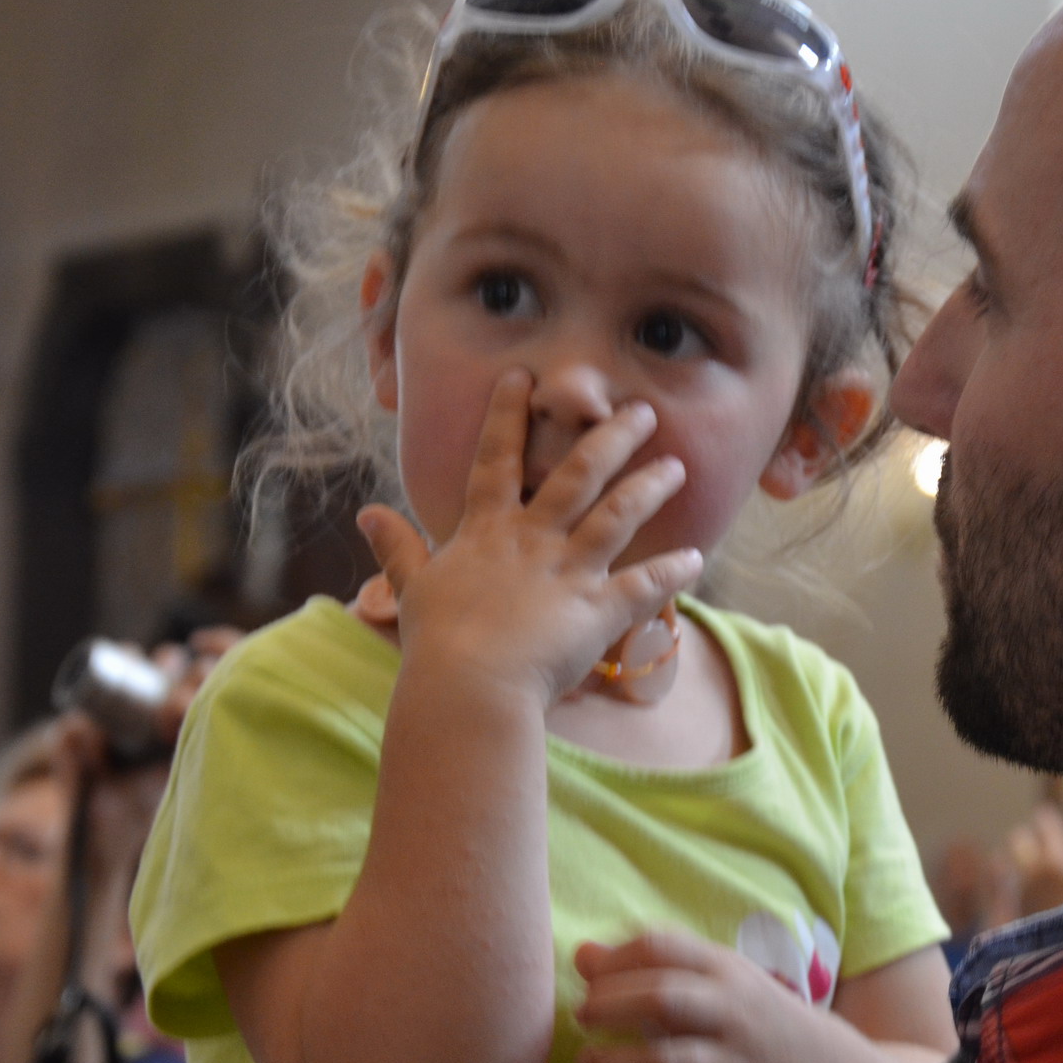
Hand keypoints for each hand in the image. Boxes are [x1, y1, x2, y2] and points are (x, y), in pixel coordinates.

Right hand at [356, 371, 702, 707]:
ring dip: (649, 489)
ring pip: (617, 517)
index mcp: (487, 532)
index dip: (507, 415)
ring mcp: (569, 573)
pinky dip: (672, 573)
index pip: (497, 460)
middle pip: (577, 476)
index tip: (523, 376)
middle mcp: (533, 541)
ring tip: (677, 466)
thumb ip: (396, 547)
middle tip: (642, 411)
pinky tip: (696, 558)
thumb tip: (366, 513)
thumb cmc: (437, 642)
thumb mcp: (411, 589)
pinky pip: (643, 586)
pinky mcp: (598, 611)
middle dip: (611, 438)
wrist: (469, 687)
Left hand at [574, 932, 843, 1062]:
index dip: (616, 959)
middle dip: (612, 1006)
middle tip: (582, 1014)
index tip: (590, 976)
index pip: (663, 948)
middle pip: (666, 1001)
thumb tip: (581, 955)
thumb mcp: (712, 976)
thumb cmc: (746, 1013)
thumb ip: (650, 964)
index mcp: (723, 971)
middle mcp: (730, 1015)